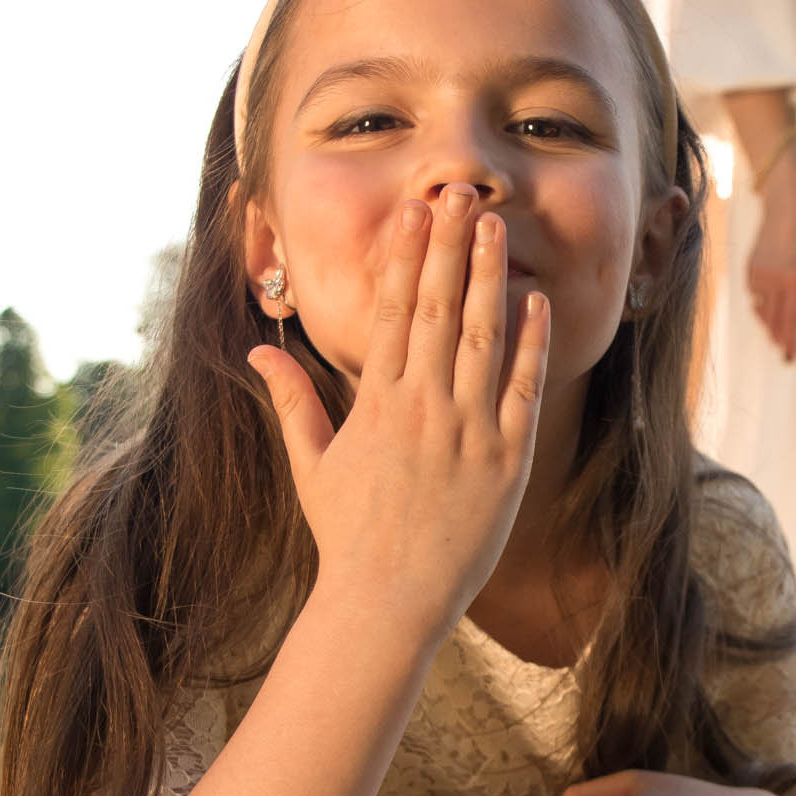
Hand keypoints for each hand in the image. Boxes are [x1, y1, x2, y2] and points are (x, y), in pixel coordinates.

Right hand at [249, 191, 548, 636]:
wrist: (387, 603)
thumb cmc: (348, 536)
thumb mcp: (312, 465)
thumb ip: (292, 402)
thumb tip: (259, 351)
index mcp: (376, 404)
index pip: (390, 312)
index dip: (403, 256)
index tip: (411, 211)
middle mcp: (422, 409)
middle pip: (436, 309)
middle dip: (446, 245)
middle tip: (457, 192)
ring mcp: (468, 433)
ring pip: (482, 338)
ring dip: (487, 277)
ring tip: (493, 226)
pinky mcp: (507, 462)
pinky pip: (523, 390)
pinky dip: (531, 343)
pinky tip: (535, 300)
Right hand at [746, 146, 795, 361]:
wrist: (788, 203)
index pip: (791, 321)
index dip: (789, 342)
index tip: (789, 357)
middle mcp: (775, 280)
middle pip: (773, 321)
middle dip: (778, 336)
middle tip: (783, 348)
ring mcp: (759, 274)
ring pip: (761, 310)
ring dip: (770, 319)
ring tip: (778, 325)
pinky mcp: (749, 268)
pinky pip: (754, 294)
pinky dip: (762, 300)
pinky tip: (770, 298)